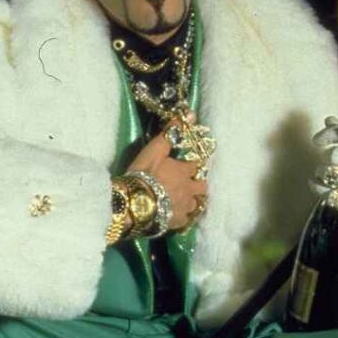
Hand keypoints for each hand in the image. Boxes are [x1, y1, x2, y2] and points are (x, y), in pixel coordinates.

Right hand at [126, 116, 208, 230]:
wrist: (135, 203)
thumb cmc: (144, 174)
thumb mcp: (154, 150)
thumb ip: (171, 134)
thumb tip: (190, 115)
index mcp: (184, 172)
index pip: (196, 165)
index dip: (193, 164)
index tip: (190, 163)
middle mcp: (189, 190)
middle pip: (202, 187)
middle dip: (198, 184)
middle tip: (190, 183)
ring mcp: (184, 208)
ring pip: (196, 204)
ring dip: (192, 201)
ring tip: (184, 200)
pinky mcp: (176, 222)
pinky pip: (185, 219)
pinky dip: (182, 215)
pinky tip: (176, 214)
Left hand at [312, 116, 337, 235]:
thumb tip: (329, 120)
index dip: (329, 134)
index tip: (318, 140)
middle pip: (336, 155)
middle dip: (326, 157)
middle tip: (327, 161)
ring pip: (332, 175)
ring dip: (321, 173)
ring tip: (322, 174)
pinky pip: (331, 194)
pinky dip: (319, 189)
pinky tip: (318, 185)